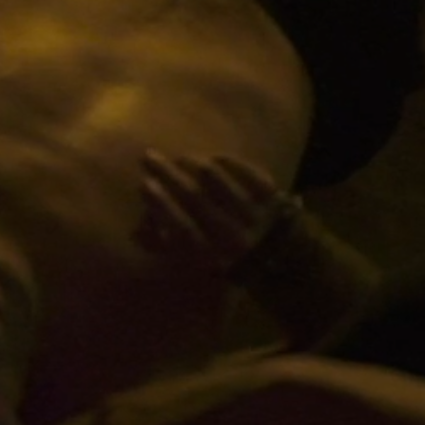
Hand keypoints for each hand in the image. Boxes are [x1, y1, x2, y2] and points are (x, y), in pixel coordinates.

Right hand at [134, 151, 289, 273]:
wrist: (288, 267)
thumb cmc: (234, 265)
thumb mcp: (201, 267)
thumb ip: (167, 251)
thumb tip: (136, 230)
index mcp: (215, 257)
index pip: (182, 228)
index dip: (161, 205)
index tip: (144, 185)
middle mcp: (234, 235)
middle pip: (195, 199)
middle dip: (168, 175)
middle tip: (149, 157)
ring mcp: (256, 215)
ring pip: (220, 183)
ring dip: (196, 165)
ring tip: (180, 157)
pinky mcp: (274, 199)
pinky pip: (250, 175)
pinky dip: (231, 164)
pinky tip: (215, 157)